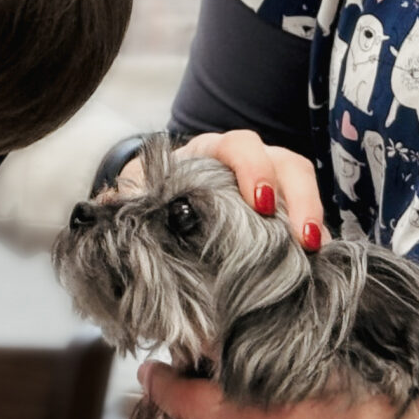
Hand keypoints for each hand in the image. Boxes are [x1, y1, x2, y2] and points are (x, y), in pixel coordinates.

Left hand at [110, 129, 327, 252]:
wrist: (152, 213)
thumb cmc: (147, 200)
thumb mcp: (134, 200)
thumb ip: (123, 205)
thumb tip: (102, 211)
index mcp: (209, 154)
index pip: (240, 146)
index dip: (254, 169)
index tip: (259, 204)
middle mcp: (247, 166)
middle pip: (286, 164)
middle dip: (299, 199)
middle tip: (304, 240)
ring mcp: (269, 189)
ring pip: (303, 191)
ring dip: (312, 221)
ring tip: (316, 257)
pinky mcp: (279, 217)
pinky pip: (305, 222)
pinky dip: (311, 242)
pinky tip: (316, 271)